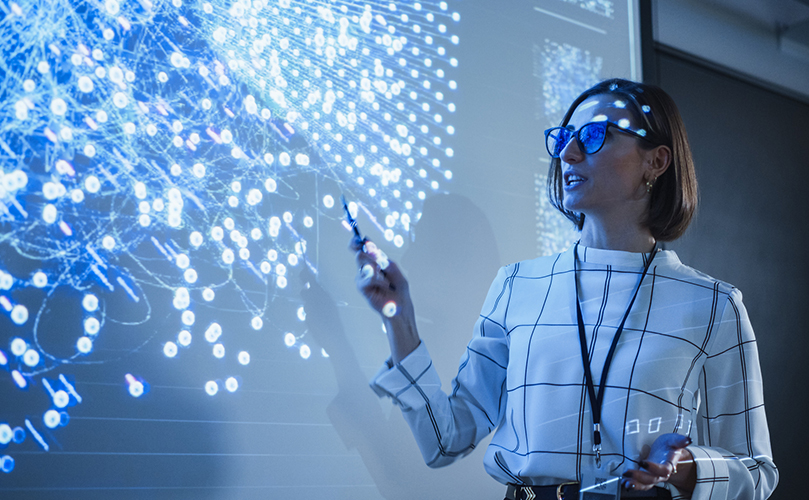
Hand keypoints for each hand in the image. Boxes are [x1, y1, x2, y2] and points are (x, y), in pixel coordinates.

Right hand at [350, 235, 419, 361]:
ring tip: (385, 277)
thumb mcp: (397, 272)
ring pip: (361, 263)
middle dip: (369, 253)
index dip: (358, 242)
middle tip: (379, 260)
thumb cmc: (399, 291)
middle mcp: (367, 269)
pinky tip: (384, 284)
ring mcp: (363, 279)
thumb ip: (386, 262)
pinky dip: (376, 279)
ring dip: (374, 267)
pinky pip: (365, 278)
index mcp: (375, 263)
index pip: (362, 249)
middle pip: (359, 254)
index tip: (358, 237)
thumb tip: (376, 253)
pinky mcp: (363, 288)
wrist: (400, 308)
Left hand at [622, 433, 695, 493]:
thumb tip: (687, 439)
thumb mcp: (674, 440)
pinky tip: (624, 482)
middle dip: (639, 477)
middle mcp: (660, 473)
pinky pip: (640, 484)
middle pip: (652, 479)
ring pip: (645, 484)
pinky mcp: (645, 476)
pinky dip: (632, 484)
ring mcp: (652, 476)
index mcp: (669, 465)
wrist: (667, 452)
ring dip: (635, 484)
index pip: (663, 470)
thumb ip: (680, 440)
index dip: (654, 468)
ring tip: (626, 482)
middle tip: (628, 472)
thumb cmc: (669, 446)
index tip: (643, 462)